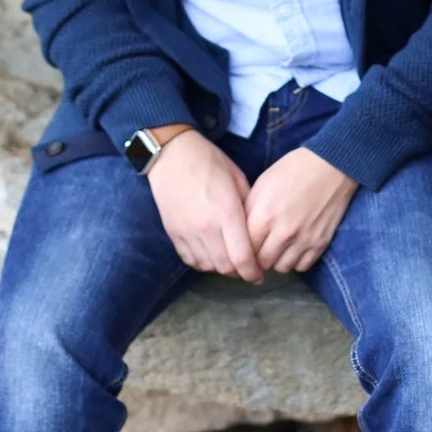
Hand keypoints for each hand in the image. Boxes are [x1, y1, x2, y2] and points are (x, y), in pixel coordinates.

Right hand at [144, 128, 262, 281]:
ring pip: (207, 266)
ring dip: (220, 268)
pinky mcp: (173, 233)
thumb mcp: (238, 179)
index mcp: (227, 212)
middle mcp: (206, 227)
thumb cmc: (210, 162)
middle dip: (239, 272)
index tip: (259, 276)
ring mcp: (187, 232)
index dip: (253, 272)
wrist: (172, 155)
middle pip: (225, 267)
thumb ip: (248, 207)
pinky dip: (202, 262)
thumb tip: (258, 231)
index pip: (242, 257)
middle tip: (246, 268)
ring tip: (229, 260)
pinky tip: (210, 254)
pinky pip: (190, 259)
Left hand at [245, 147, 360, 273]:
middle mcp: (284, 232)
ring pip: (281, 268)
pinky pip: (302, 266)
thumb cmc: (292, 170)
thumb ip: (249, 212)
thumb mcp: (262, 184)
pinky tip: (294, 248)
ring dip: (276, 261)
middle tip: (259, 249)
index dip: (241, 250)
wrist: (331, 165)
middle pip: (262, 263)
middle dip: (257, 258)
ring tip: (277, 248)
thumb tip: (238, 234)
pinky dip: (296, 261)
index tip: (243, 248)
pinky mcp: (321, 243)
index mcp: (264, 215)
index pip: (244, 249)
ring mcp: (304, 240)